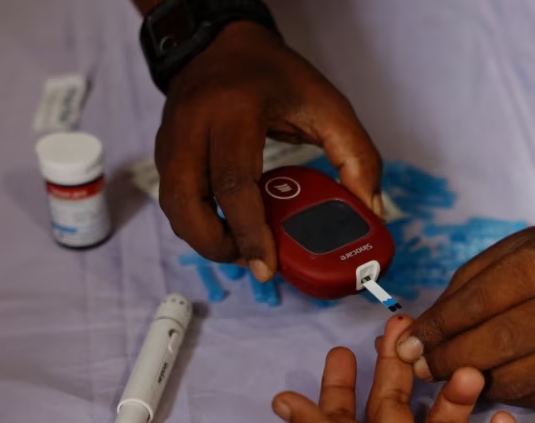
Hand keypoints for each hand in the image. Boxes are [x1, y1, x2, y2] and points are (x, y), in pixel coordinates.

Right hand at [155, 21, 381, 280]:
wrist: (222, 44)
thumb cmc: (277, 76)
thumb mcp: (329, 106)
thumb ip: (358, 157)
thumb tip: (371, 211)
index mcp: (235, 110)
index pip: (233, 182)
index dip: (250, 232)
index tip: (268, 267)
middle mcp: (193, 123)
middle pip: (187, 202)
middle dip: (219, 245)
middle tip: (254, 263)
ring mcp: (171, 136)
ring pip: (174, 207)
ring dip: (205, 238)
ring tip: (244, 248)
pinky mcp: (163, 149)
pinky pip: (173, 198)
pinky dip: (198, 222)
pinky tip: (229, 228)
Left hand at [395, 218, 534, 407]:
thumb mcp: (497, 258)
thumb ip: (454, 299)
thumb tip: (408, 342)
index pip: (480, 303)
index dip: (438, 329)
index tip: (406, 347)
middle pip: (499, 344)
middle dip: (450, 361)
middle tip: (421, 369)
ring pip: (516, 380)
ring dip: (473, 385)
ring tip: (450, 376)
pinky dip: (503, 394)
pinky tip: (488, 380)